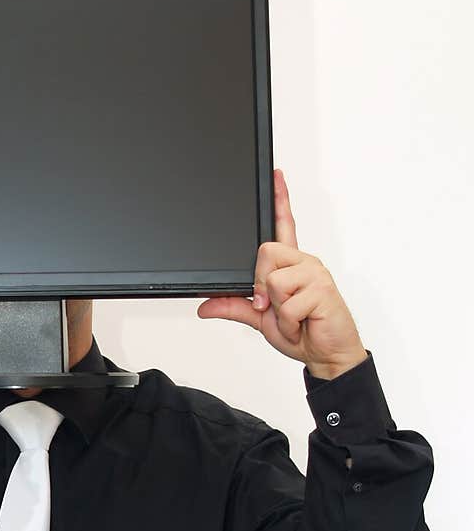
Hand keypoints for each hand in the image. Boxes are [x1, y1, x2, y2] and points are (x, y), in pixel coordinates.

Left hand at [197, 169, 367, 379]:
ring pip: (274, 278)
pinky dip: (287, 320)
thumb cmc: (302, 332)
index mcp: (291, 265)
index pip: (284, 225)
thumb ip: (235, 306)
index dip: (280, 200)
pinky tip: (302, 323)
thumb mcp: (260, 319)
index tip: (276, 176)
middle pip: (265, 252)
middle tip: (272, 307)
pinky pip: (287, 301)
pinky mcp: (322, 289)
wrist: (326, 355)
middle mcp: (304, 263)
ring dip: (276, 308)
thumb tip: (205, 305)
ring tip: (292, 317)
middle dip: (260, 284)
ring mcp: (315, 274)